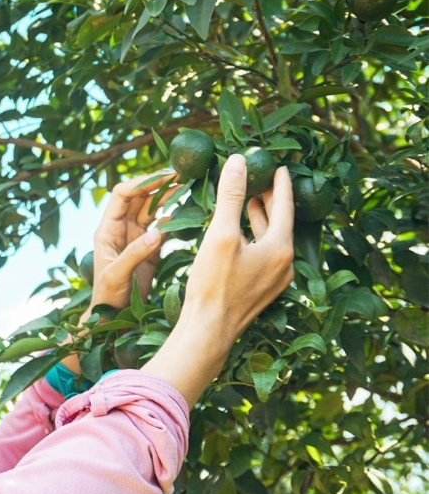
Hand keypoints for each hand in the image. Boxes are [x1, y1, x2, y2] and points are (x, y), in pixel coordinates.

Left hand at [83, 170, 178, 318]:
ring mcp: (135, 237)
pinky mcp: (148, 247)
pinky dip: (173, 216)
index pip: (122, 194)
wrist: (112, 318)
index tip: (164, 177)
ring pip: (151, 208)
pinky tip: (187, 210)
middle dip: (159, 184)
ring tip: (188, 186)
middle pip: (139, 196)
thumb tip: (157, 233)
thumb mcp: (117, 275)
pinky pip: (161, 225)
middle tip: (183, 175)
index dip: (141, 182)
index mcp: (107, 230)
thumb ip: (135, 254)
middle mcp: (120, 228)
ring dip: (168, 196)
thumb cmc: (107, 297)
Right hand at [141, 154, 294, 406]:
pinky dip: (253, 239)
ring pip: (270, 241)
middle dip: (268, 200)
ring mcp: (274, 280)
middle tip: (259, 179)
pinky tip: (238, 236)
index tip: (280, 167)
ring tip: (247, 202)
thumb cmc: (214, 284)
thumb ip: (231, 197)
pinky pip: (263, 256)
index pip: (284, 206)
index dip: (280, 184)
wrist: (208, 331)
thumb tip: (237, 162)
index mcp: (280, 248)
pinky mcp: (260, 291)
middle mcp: (284, 265)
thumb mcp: (221, 235)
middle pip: (279, 223)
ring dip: (259, 220)